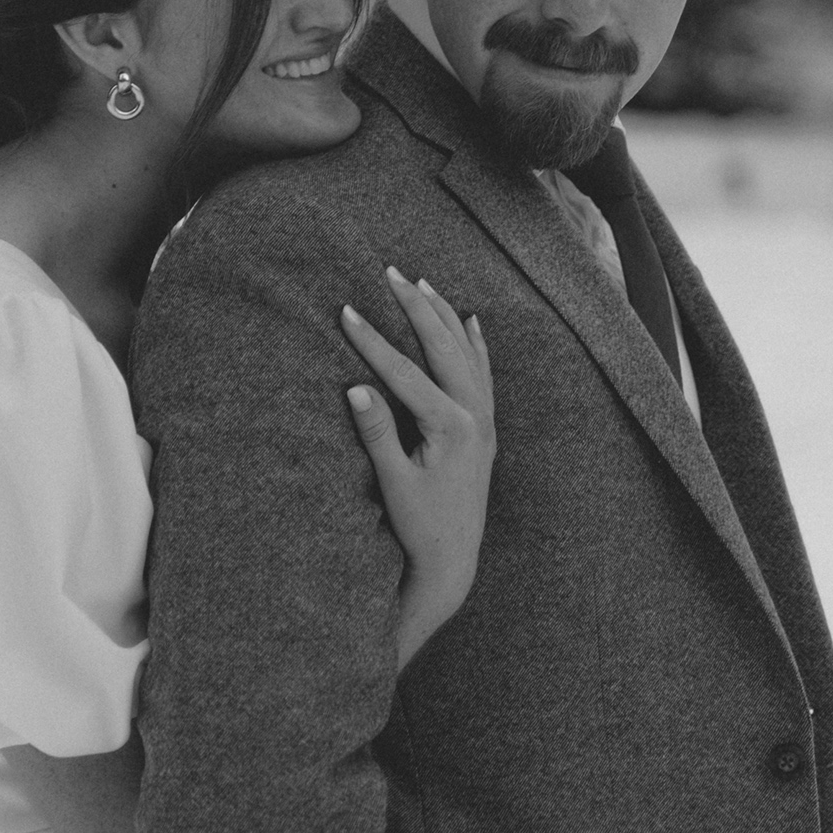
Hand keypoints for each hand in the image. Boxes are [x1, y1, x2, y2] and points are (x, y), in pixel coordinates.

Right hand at [341, 270, 494, 673]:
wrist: (453, 559)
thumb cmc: (419, 525)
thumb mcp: (393, 482)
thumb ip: (377, 434)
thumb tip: (355, 389)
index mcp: (451, 427)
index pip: (405, 371)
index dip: (373, 339)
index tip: (346, 309)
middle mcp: (475, 416)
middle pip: (443, 347)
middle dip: (415, 307)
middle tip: (389, 272)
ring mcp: (485, 421)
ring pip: (466, 352)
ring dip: (444, 315)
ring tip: (422, 283)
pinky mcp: (486, 429)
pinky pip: (483, 373)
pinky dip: (476, 344)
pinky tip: (471, 321)